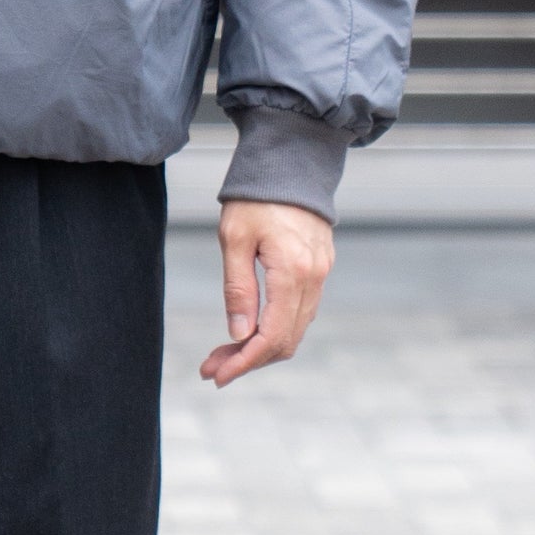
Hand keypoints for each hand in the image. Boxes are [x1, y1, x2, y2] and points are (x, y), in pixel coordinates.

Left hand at [199, 198, 335, 387]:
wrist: (289, 159)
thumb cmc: (255, 195)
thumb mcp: (234, 238)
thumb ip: (238, 288)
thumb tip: (238, 335)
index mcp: (293, 272)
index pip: (272, 337)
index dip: (244, 363)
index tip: (216, 376)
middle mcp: (314, 278)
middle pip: (285, 341)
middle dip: (248, 360)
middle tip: (212, 367)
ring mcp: (321, 273)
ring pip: (295, 329)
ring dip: (261, 346)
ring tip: (224, 352)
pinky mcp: (319, 267)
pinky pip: (300, 311)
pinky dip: (276, 327)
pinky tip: (249, 328)